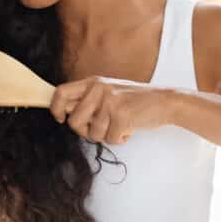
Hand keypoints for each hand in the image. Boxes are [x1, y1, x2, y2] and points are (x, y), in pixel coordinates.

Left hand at [50, 76, 173, 144]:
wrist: (165, 101)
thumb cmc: (136, 102)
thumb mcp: (109, 92)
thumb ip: (89, 100)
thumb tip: (64, 112)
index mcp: (94, 82)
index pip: (61, 93)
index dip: (55, 109)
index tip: (60, 119)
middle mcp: (99, 89)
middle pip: (74, 121)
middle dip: (85, 132)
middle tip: (101, 129)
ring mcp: (110, 101)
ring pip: (93, 134)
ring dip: (107, 136)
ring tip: (121, 125)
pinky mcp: (121, 115)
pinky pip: (110, 139)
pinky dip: (120, 139)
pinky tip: (130, 128)